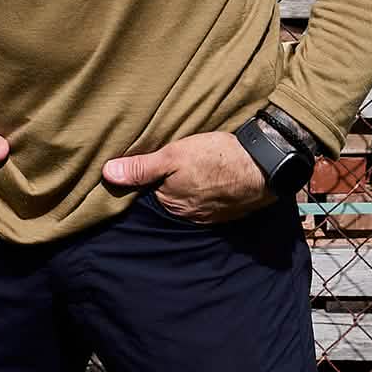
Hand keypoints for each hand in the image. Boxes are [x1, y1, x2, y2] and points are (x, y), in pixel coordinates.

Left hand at [101, 131, 275, 223]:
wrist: (263, 167)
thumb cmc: (216, 158)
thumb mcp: (174, 155)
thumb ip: (142, 167)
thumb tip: (108, 173)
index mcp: (171, 204)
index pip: (147, 193)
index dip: (142, 179)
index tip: (139, 166)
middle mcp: (188, 216)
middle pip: (167, 198)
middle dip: (163, 185)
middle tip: (165, 164)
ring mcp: (209, 216)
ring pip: (187, 200)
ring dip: (185, 188)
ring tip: (187, 170)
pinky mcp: (226, 210)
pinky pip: (206, 202)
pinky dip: (203, 191)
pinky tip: (206, 177)